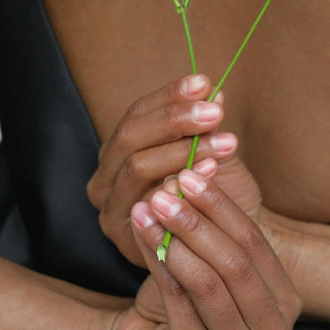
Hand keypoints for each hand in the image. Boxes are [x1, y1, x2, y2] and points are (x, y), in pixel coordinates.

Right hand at [86, 73, 263, 268]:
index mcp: (121, 146)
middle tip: (215, 112)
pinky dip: (180, 183)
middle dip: (174, 120)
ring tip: (223, 142)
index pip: (138, 111)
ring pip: (136, 166)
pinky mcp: (122, 233)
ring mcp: (110, 204)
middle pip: (130, 135)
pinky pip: (147, 201)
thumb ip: (206, 125)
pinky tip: (210, 171)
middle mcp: (106, 172)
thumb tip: (213, 90)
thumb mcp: (210, 151)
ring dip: (182, 150)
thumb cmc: (213, 193)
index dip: (169, 95)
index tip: (203, 83)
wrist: (223, 246)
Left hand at [105, 170, 301, 329]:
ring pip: (207, 282)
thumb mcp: (212, 254)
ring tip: (150, 207)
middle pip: (235, 263)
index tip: (191, 172)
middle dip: (197, 220)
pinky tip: (141, 232)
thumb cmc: (190, 295)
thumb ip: (215, 219)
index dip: (221, 205)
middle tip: (167, 189)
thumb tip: (199, 161)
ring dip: (175, 237)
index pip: (255, 242)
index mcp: (287, 302)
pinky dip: (157, 259)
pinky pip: (177, 300)